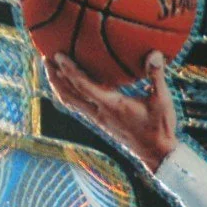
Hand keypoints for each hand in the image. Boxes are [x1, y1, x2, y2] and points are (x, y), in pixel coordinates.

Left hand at [44, 48, 178, 175]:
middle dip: (55, 75)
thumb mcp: (161, 101)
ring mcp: (97, 118)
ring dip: (58, 84)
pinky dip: (68, 91)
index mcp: (111, 105)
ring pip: (69, 101)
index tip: (58, 55)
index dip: (69, 70)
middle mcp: (99, 113)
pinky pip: (77, 105)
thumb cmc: (160, 127)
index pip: (84, 86)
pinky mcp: (99, 121)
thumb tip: (154, 53)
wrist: (155, 152)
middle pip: (68, 94)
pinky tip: (68, 82)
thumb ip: (156, 76)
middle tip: (45, 56)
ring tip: (50, 67)